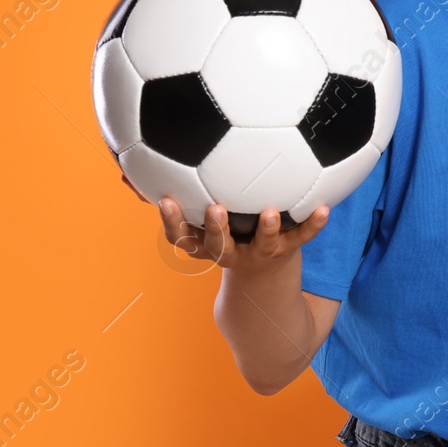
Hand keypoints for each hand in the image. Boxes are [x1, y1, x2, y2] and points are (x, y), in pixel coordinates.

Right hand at [157, 196, 328, 272]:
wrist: (260, 277)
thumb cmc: (222, 234)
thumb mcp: (192, 220)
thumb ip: (164, 194)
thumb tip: (122, 169)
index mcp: (204, 243)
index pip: (180, 236)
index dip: (172, 221)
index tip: (166, 200)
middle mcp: (229, 251)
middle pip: (218, 244)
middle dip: (215, 228)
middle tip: (215, 207)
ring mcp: (259, 253)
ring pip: (263, 245)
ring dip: (267, 229)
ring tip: (272, 213)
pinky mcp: (287, 250)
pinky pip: (302, 237)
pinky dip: (314, 223)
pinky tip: (325, 207)